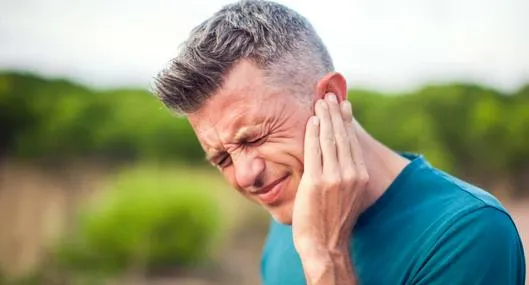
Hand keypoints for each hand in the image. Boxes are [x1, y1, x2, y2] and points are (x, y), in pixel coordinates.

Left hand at [292, 93, 368, 270]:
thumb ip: (347, 176)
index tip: (343, 105)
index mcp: (360, 176)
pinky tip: (312, 120)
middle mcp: (351, 174)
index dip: (346, 121)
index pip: (352, 142)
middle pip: (342, 136)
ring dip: (324, 117)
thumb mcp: (349, 196)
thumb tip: (342, 159)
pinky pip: (314, 151)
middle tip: (329, 96)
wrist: (326, 245)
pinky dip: (313, 133)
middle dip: (335, 113)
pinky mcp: (317, 181)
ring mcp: (335, 177)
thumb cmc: (334, 222)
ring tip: (320, 102)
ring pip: (330, 139)